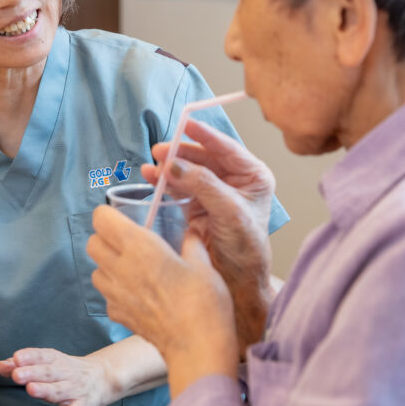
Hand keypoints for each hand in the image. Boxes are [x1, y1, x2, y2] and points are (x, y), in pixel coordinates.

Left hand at [0, 348, 110, 405]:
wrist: (101, 377)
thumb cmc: (66, 371)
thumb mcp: (47, 363)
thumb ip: (22, 365)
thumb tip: (0, 366)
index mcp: (56, 360)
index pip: (42, 355)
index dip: (29, 356)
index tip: (16, 358)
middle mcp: (65, 373)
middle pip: (48, 372)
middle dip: (33, 373)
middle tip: (17, 374)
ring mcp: (74, 389)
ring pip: (59, 390)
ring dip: (46, 389)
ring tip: (31, 389)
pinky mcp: (82, 404)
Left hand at [87, 206, 238, 395]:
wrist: (196, 347)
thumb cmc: (204, 302)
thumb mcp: (204, 264)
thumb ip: (192, 242)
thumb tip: (192, 232)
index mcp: (140, 246)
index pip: (101, 218)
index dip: (109, 215)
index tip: (124, 218)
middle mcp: (120, 267)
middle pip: (92, 243)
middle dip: (106, 238)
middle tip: (129, 241)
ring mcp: (115, 294)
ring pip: (96, 271)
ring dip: (108, 265)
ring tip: (133, 268)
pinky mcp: (118, 316)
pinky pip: (107, 296)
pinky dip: (116, 292)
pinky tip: (138, 294)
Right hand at [143, 118, 275, 347]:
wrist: (237, 282)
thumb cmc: (246, 248)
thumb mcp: (229, 211)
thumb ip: (203, 184)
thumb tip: (175, 163)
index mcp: (253, 176)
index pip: (227, 148)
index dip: (206, 135)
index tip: (186, 124)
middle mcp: (235, 181)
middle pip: (204, 157)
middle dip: (182, 153)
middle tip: (162, 151)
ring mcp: (215, 193)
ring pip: (189, 170)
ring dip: (170, 167)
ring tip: (153, 166)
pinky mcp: (198, 206)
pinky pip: (179, 187)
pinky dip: (165, 182)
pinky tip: (151, 178)